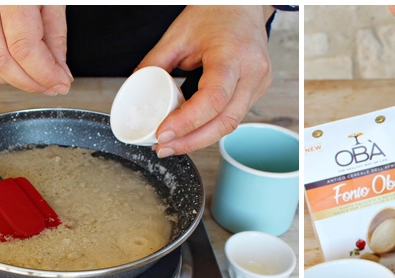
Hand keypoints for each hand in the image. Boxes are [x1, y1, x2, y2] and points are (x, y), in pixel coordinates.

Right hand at [0, 6, 72, 94]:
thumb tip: (57, 70)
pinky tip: (8, 69)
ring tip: (29, 77)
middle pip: (1, 60)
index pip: (23, 46)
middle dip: (29, 82)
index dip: (43, 73)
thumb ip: (54, 34)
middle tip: (49, 85)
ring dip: (9, 81)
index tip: (59, 83)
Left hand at [138, 6, 273, 156]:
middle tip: (162, 147)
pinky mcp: (258, 89)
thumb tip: (135, 90)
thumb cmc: (214, 13)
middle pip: (225, 121)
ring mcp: (259, 82)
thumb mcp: (177, 36)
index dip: (187, 122)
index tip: (162, 133)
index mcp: (233, 55)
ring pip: (231, 123)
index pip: (213, 99)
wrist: (241, 4)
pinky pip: (233, 115)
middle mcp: (253, 72)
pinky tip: (190, 130)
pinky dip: (210, 126)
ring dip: (200, 138)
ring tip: (172, 143)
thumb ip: (154, 63)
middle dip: (191, 141)